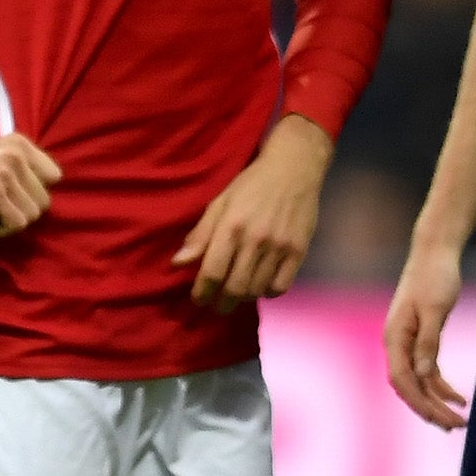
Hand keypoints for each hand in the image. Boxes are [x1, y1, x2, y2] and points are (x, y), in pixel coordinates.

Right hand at [0, 136, 60, 239]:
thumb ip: (22, 162)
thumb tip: (54, 176)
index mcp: (16, 141)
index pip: (54, 175)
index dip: (32, 190)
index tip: (7, 190)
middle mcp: (13, 153)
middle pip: (45, 200)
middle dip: (21, 208)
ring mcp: (4, 173)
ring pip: (33, 215)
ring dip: (10, 219)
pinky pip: (17, 225)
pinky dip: (0, 229)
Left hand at [173, 116, 326, 308]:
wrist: (293, 169)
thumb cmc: (250, 184)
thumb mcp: (219, 202)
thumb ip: (200, 235)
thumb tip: (177, 263)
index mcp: (231, 227)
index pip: (212, 272)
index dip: (202, 292)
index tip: (198, 299)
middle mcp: (255, 240)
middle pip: (235, 288)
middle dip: (221, 304)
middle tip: (216, 306)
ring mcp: (280, 247)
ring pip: (257, 290)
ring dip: (243, 298)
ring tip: (235, 295)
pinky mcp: (299, 251)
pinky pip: (281, 286)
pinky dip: (268, 292)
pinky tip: (261, 285)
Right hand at [383, 245, 468, 430]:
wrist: (434, 252)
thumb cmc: (435, 277)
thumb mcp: (436, 310)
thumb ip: (428, 343)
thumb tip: (422, 376)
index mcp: (394, 336)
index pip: (402, 380)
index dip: (421, 403)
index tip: (445, 420)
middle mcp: (395, 342)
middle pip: (408, 386)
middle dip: (430, 409)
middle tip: (457, 427)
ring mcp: (406, 341)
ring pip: (417, 381)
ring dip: (436, 401)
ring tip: (459, 420)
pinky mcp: (419, 336)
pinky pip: (425, 369)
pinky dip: (440, 385)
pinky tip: (458, 397)